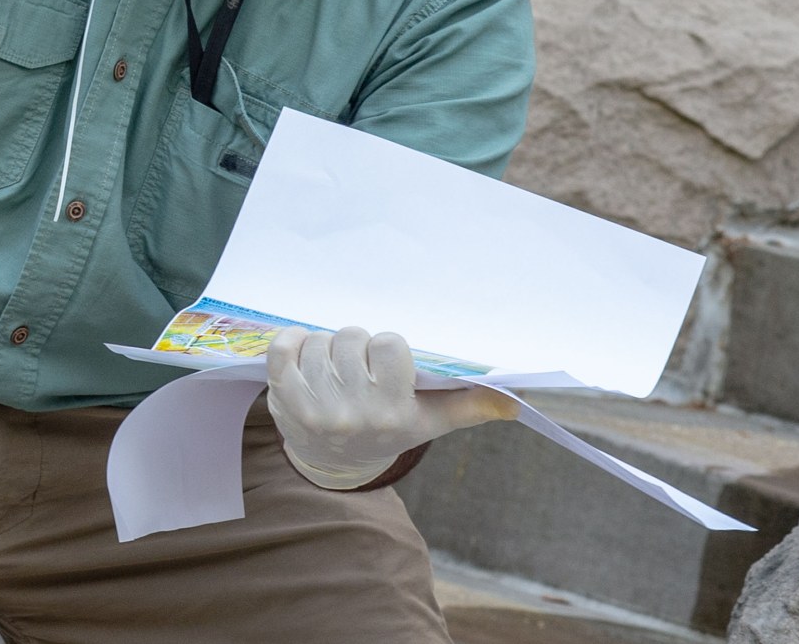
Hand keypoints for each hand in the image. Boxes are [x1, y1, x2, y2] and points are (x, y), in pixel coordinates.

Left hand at [265, 326, 518, 489]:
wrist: (335, 460)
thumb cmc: (388, 429)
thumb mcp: (431, 420)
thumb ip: (471, 405)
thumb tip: (515, 400)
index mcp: (395, 410)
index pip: (389, 344)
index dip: (384, 346)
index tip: (383, 361)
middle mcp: (357, 411)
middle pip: (351, 337)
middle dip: (353, 344)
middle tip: (355, 365)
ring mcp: (319, 408)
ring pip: (319, 341)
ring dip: (322, 345)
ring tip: (331, 367)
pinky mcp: (286, 402)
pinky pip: (283, 351)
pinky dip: (290, 341)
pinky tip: (300, 348)